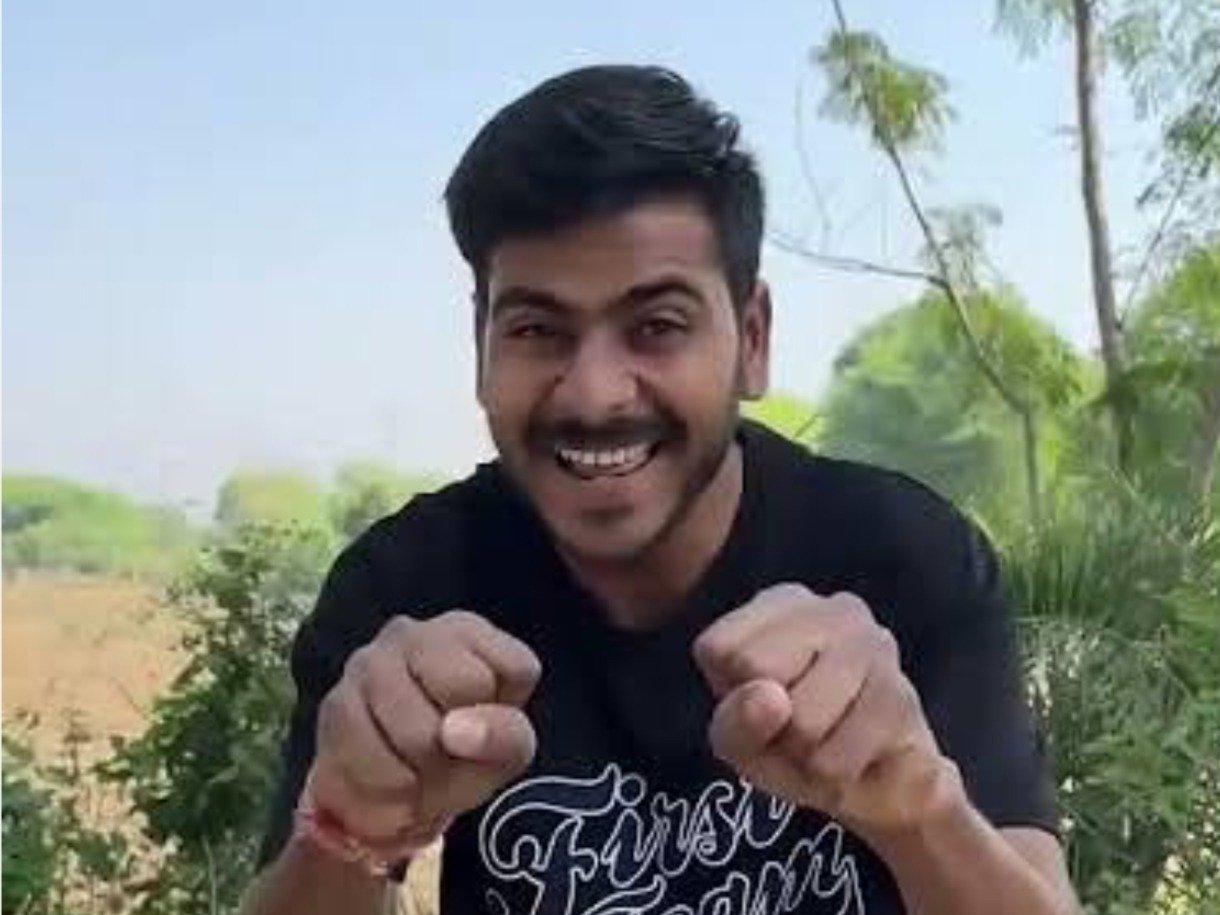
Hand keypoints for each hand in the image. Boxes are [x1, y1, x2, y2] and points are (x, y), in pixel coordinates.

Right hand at [311, 611, 540, 856]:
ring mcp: (370, 662)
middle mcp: (416, 634)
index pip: (517, 667)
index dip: (507, 714)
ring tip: (417, 769)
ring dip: (424, 772)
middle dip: (463, 737)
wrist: (391, 790)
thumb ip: (504, 736)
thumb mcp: (506, 750)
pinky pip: (374, 759)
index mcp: (468, 632)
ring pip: (418, 730)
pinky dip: (388, 790)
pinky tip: (390, 781)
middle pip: (464, 685)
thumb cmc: (460, 754)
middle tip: (447, 752)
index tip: (486, 724)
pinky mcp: (335, 703)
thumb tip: (454, 731)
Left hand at [693, 585, 960, 837]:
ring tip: (823, 741)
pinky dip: (832, 773)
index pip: (718, 647)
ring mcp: (875, 646)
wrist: (879, 786)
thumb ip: (735, 720)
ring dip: (803, 752)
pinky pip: (837, 756)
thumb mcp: (739, 738)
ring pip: (801, 718)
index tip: (760, 699)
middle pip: (755, 668)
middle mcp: (833, 609)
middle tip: (793, 724)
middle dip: (769, 719)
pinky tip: (851, 754)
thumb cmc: (793, 743)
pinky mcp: (903, 695)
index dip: (730, 692)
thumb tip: (770, 699)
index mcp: (780, 604)